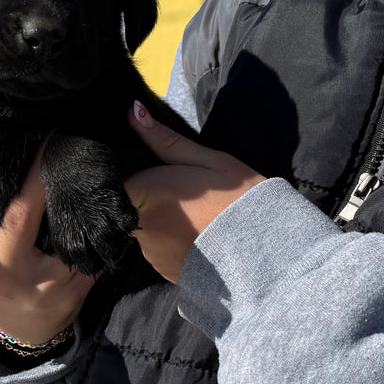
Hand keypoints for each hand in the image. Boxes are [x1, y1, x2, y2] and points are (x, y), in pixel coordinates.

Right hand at [0, 116, 95, 346]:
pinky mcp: (72, 289)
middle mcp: (3, 269)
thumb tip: (13, 159)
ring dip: (78, 202)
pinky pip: (88, 247)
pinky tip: (109, 211)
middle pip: (21, 214)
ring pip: (62, 230)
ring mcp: (40, 283)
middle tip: (56, 133)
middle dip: (38, 172)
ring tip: (90, 164)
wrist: (23, 332)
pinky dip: (98, 227)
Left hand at [125, 101, 264, 283]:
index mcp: (144, 192)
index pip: (119, 181)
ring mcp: (149, 253)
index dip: (138, 175)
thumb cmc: (237, 198)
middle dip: (152, 197)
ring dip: (162, 221)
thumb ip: (165, 140)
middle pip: (131, 204)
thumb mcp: (207, 160)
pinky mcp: (162, 271)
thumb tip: (132, 111)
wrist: (264, 252)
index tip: (160, 174)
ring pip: (145, 228)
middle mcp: (138, 226)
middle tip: (188, 195)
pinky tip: (197, 238)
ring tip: (196, 218)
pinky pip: (159, 250)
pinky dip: (172, 243)